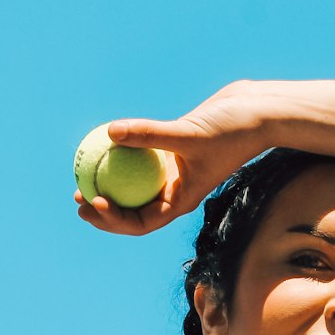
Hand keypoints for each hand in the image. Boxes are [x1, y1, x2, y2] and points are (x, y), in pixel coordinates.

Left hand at [74, 81, 265, 235]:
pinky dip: (122, 155)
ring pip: (134, 186)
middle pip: (133, 211)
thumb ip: (149, 134)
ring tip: (82, 178)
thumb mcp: (188, 134)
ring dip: (109, 186)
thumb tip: (110, 132)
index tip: (94, 201)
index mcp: (181, 200)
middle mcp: (175, 190)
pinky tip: (103, 142)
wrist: (256, 112)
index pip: (142, 222)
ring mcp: (173, 172)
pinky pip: (141, 157)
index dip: (114, 219)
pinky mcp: (173, 150)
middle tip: (77, 198)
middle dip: (103, 211)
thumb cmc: (231, 129)